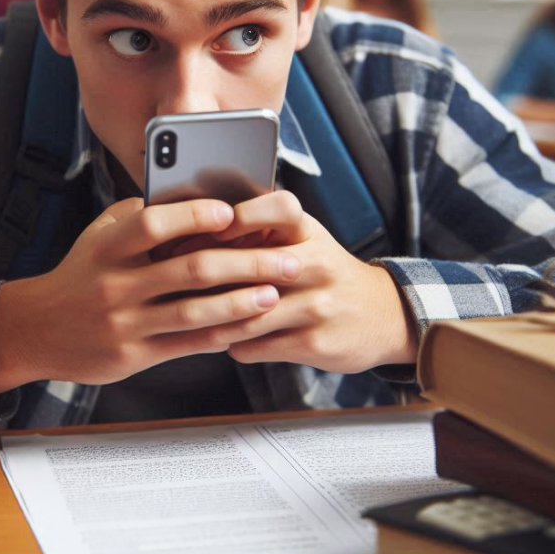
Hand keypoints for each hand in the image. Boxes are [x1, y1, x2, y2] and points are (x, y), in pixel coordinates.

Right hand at [0, 197, 304, 394]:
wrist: (35, 329)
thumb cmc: (79, 274)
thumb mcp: (99, 237)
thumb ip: (140, 216)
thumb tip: (192, 194)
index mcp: (108, 247)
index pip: (153, 225)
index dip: (193, 217)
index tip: (230, 213)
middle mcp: (116, 284)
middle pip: (190, 269)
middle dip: (246, 263)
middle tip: (285, 258)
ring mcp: (126, 322)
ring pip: (195, 312)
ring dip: (242, 302)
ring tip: (275, 293)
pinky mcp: (134, 355)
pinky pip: (188, 343)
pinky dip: (222, 333)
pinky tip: (248, 324)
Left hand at [207, 191, 417, 371]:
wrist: (382, 315)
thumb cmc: (326, 272)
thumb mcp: (305, 240)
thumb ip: (261, 233)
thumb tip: (193, 230)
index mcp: (310, 232)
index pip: (280, 207)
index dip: (243, 215)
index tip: (211, 229)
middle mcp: (317, 264)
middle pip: (253, 264)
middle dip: (206, 274)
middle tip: (172, 279)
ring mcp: (317, 306)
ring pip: (246, 312)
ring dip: (210, 316)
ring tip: (186, 314)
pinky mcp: (314, 343)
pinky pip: (255, 346)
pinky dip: (230, 344)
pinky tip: (219, 338)